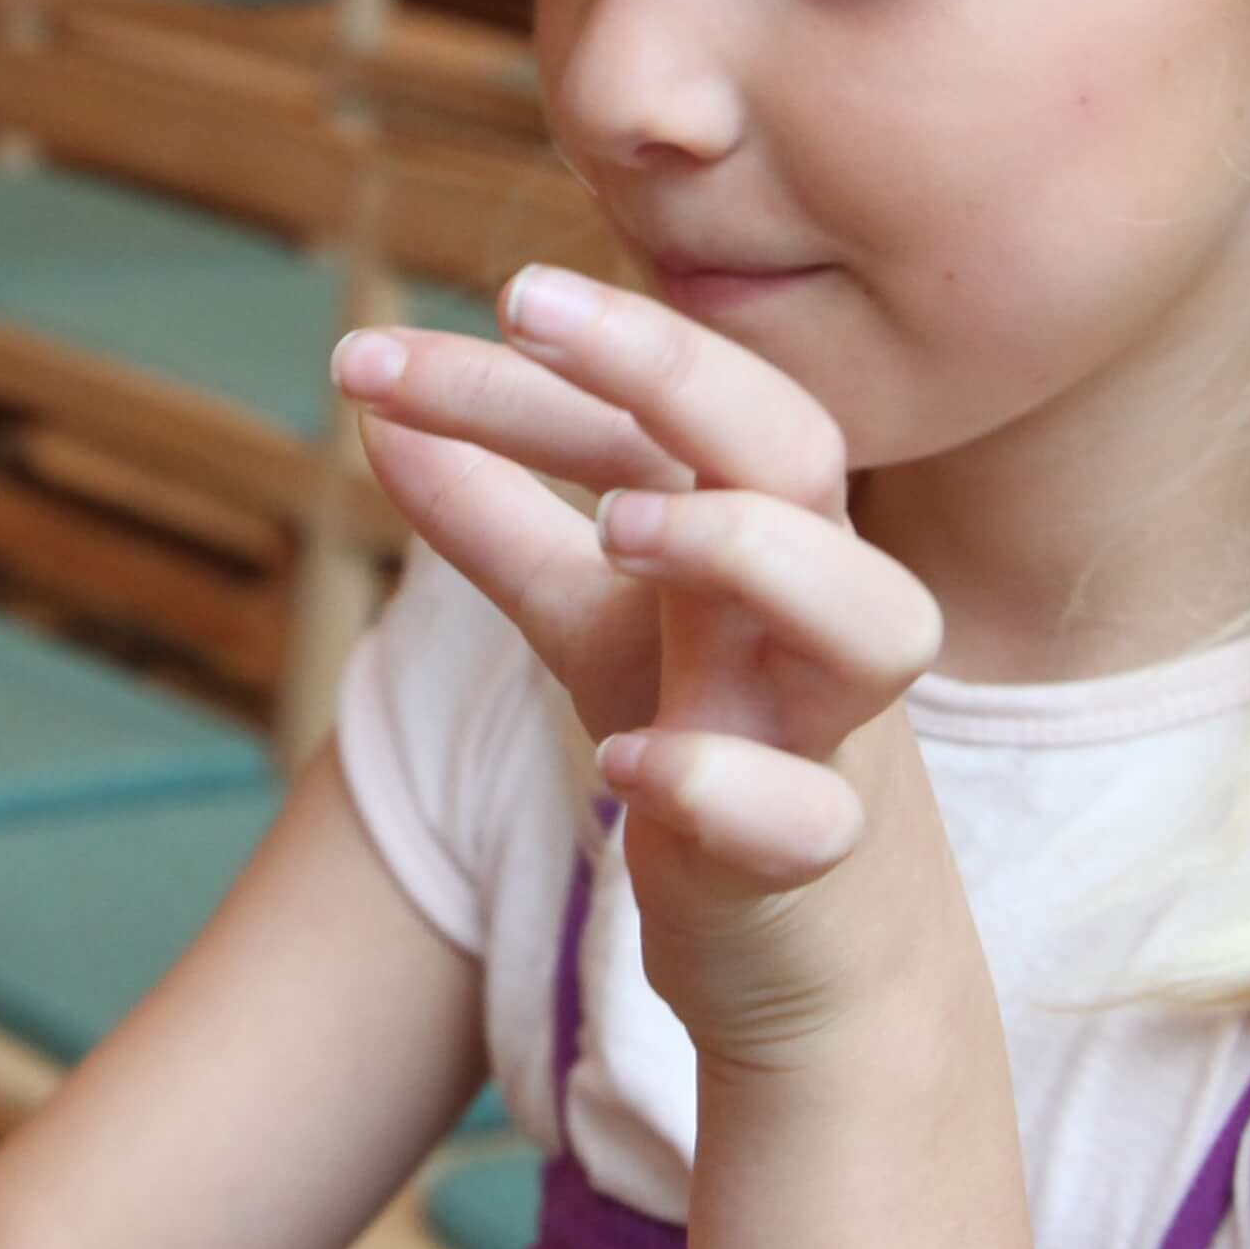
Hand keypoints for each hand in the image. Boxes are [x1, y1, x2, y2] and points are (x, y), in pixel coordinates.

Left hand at [332, 270, 957, 1069]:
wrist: (806, 946)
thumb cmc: (710, 733)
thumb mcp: (591, 619)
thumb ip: (495, 518)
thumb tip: (377, 406)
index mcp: (759, 524)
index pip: (682, 402)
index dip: (564, 354)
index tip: (389, 343)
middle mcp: (806, 607)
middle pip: (794, 452)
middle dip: (670, 368)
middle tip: (523, 302)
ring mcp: (821, 730)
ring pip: (871, 619)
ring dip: (747, 552)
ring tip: (618, 529)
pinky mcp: (812, 860)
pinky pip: (808, 813)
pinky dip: (725, 780)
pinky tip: (626, 769)